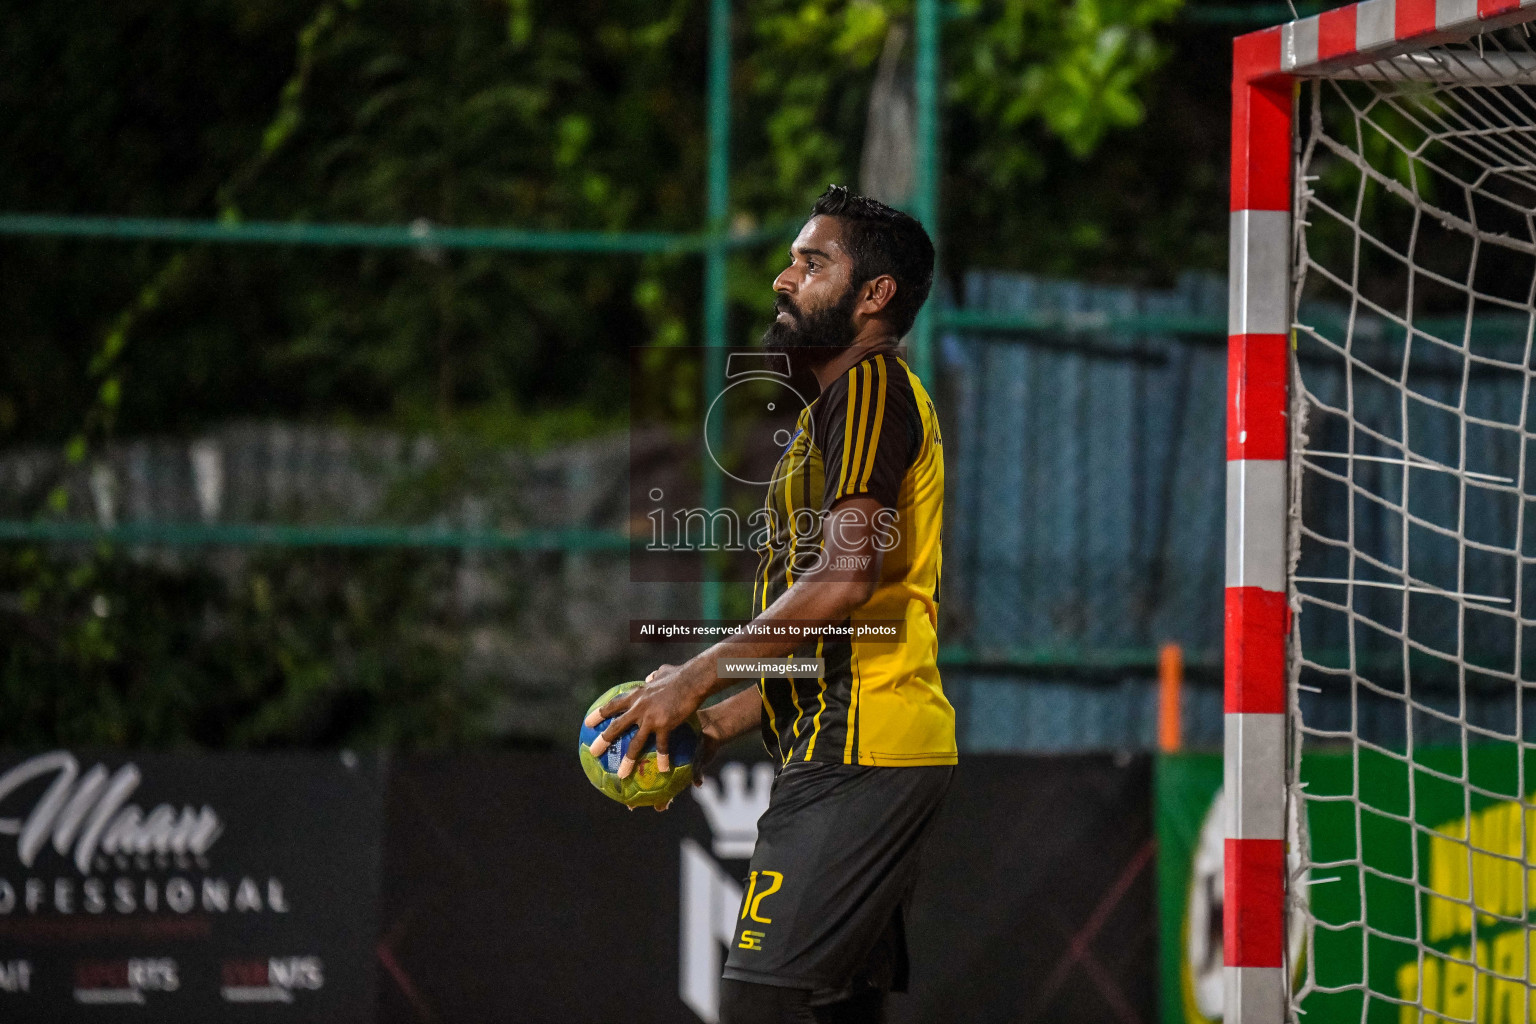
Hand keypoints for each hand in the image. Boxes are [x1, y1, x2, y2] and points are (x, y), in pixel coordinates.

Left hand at [584, 663, 705, 780]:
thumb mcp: (662, 672)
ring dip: (628, 760)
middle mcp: (638, 707)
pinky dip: (662, 758)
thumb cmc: (680, 675)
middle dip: (603, 740)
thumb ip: (654, 677)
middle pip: (616, 727)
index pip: (612, 705)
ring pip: (635, 743)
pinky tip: (664, 769)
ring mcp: (650, 717)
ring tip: (622, 775)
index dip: (599, 714)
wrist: (692, 679)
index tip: (587, 723)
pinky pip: (661, 746)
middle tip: (593, 752)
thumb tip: (652, 677)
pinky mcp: (664, 725)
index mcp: (636, 695)